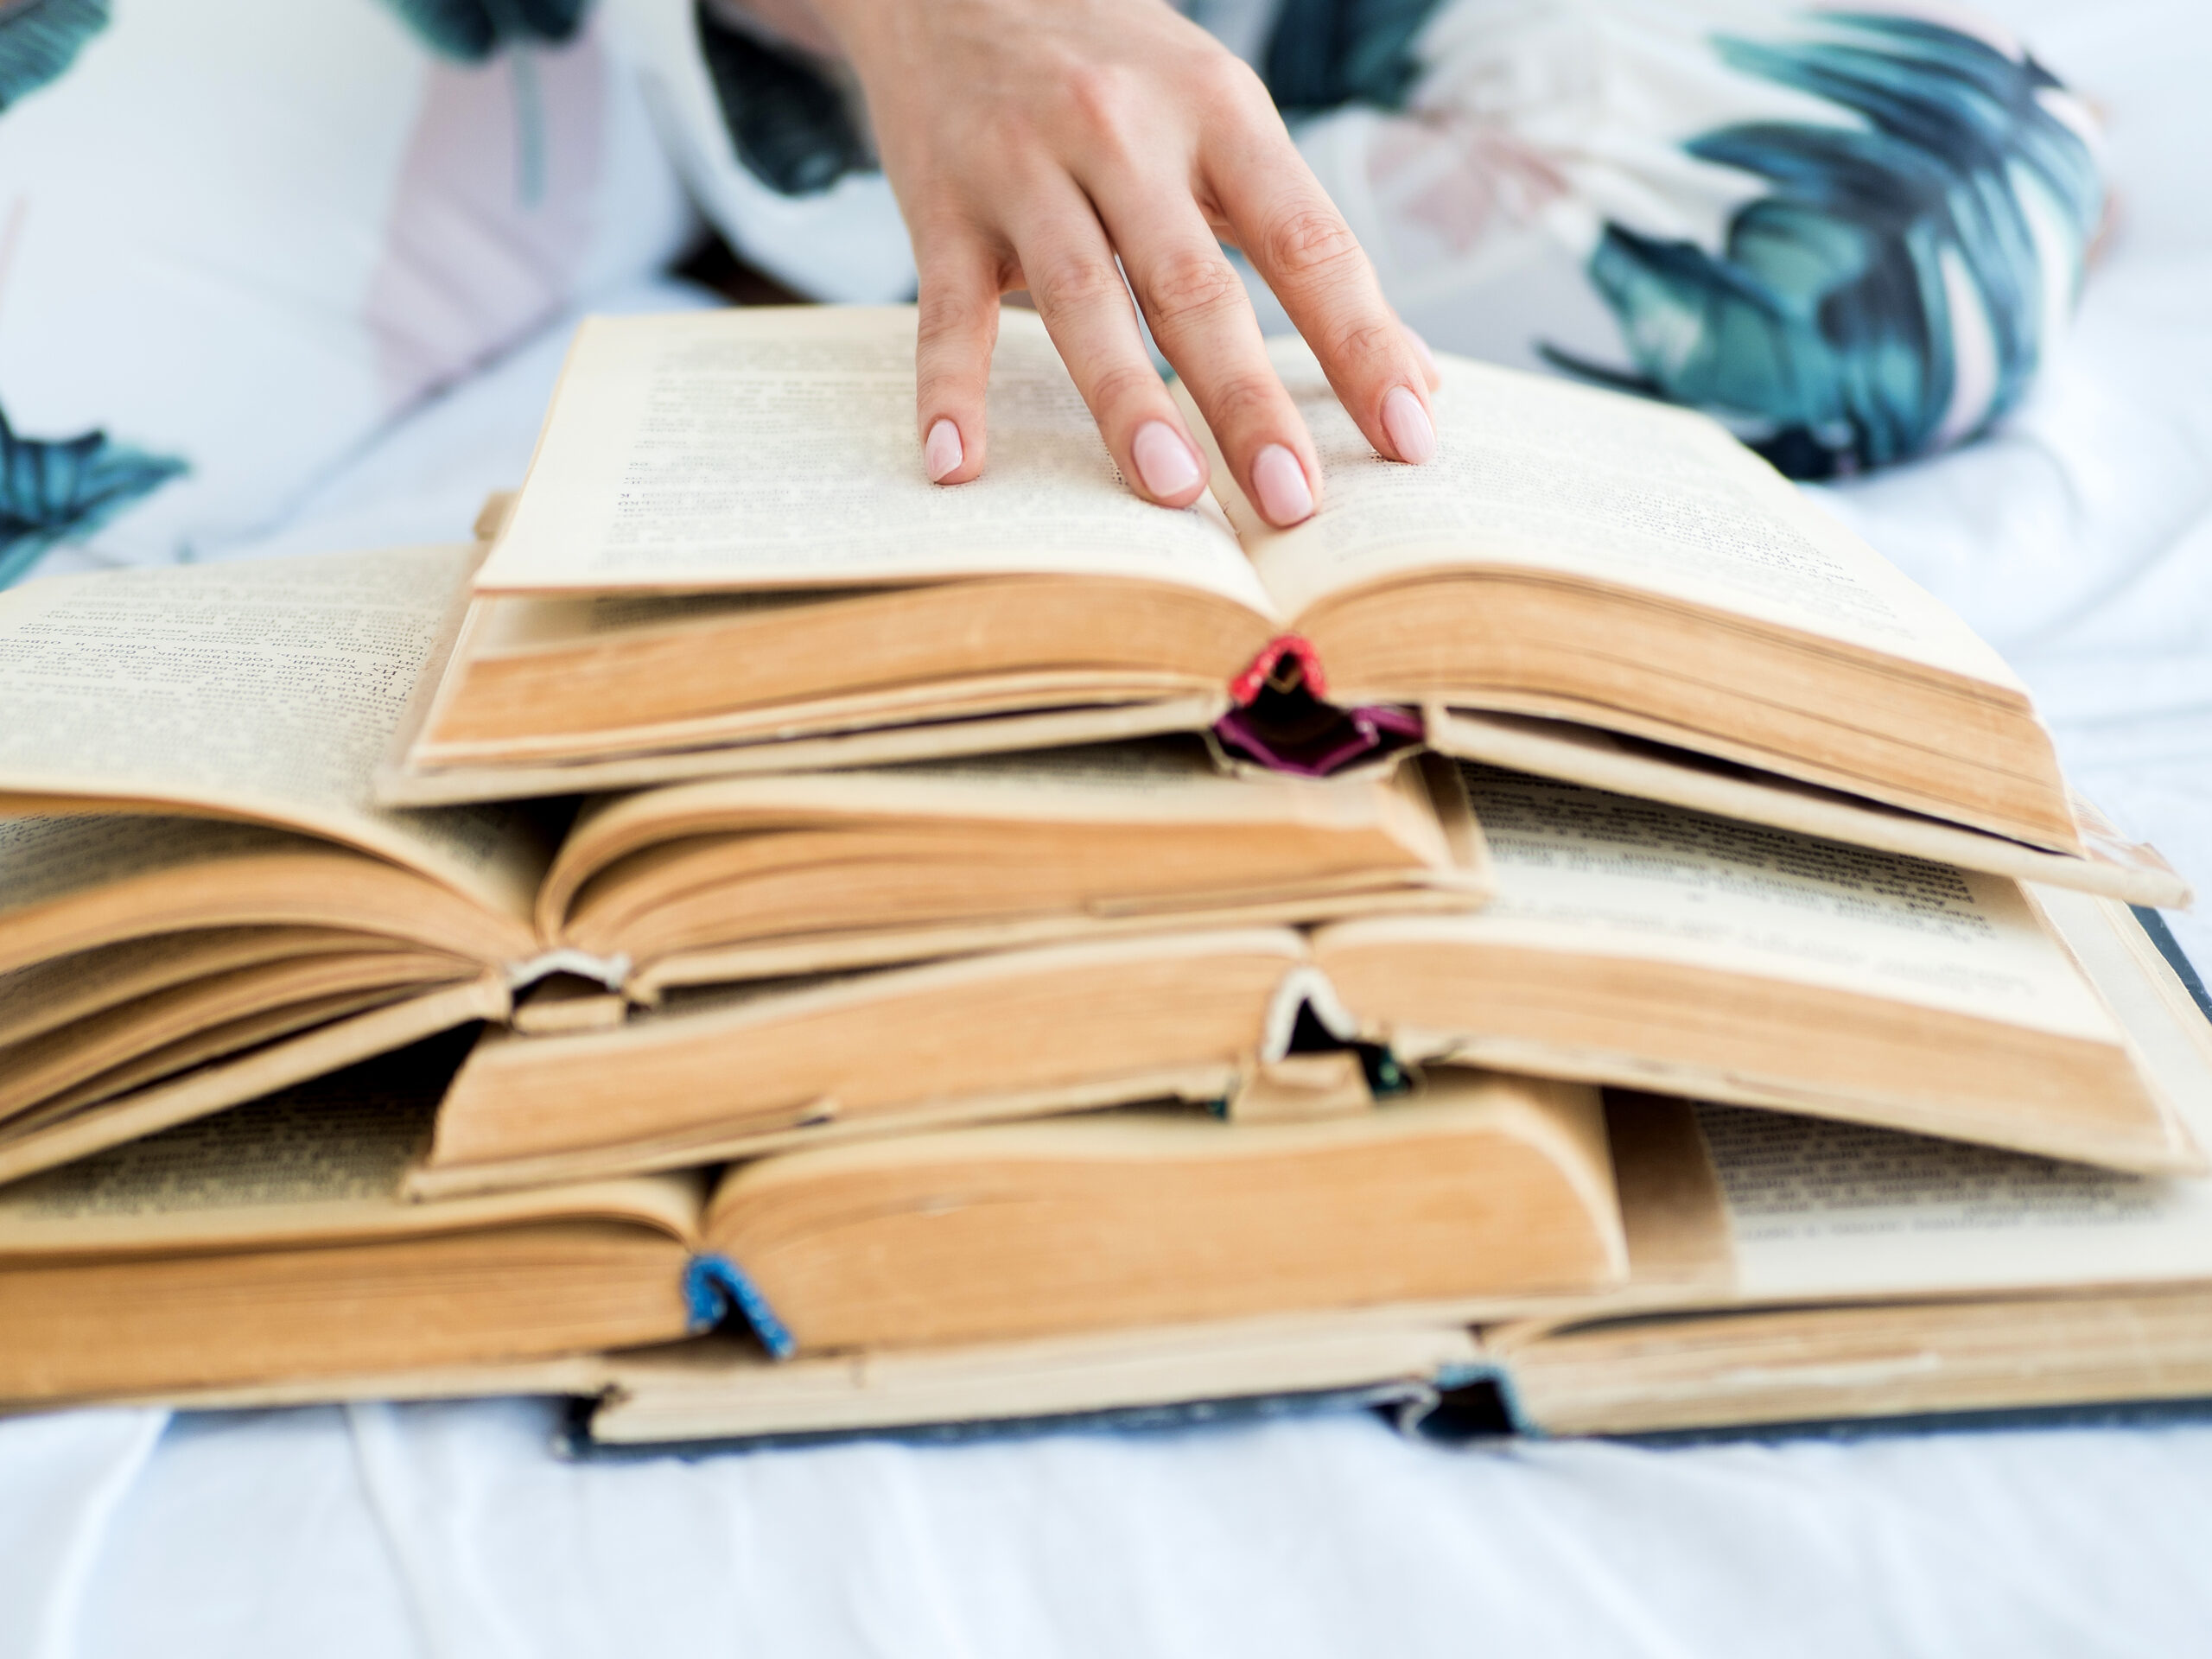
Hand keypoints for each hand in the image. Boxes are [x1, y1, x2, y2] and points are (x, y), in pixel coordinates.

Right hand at [802, 0, 1439, 524]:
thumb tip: (1411, 373)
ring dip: (1127, 401)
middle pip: (1194, 284)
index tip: (1408, 437)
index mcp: (1218, 112)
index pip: (1307, 241)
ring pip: (1082, 299)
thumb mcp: (1220, 118)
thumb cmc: (1115, 71)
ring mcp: (1024, 169)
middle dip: (1248, 400)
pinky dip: (948, 390)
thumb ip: (1298, 237)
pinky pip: (946, 311)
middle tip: (1291, 503)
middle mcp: (1123, 134)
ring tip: (1172, 493)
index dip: (1362, 343)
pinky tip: (957, 466)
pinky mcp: (940, 207)